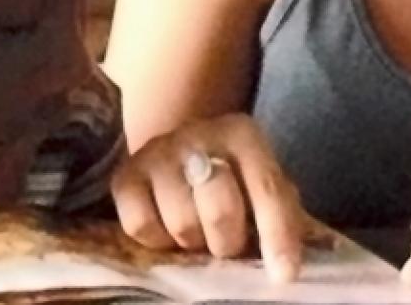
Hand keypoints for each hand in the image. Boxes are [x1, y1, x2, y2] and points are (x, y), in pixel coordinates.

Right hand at [111, 113, 308, 281]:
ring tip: (198, 232)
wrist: (178, 147)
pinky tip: (167, 229)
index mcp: (243, 135)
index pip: (267, 190)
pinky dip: (158, 241)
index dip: (278, 236)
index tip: (284, 275)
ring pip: (182, 224)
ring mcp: (157, 153)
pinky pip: (141, 228)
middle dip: (228, 242)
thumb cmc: (230, 177)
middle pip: (220, 210)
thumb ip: (279, 215)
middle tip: (227, 245)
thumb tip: (286, 267)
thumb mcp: (260, 183)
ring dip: (194, 242)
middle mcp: (198, 135)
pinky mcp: (124, 176)